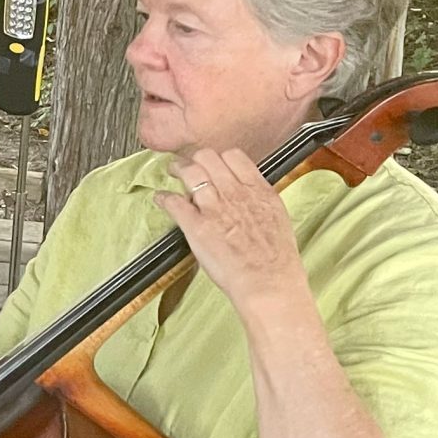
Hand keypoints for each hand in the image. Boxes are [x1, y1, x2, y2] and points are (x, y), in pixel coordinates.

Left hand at [157, 147, 308, 315]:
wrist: (268, 281)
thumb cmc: (275, 257)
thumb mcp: (276, 216)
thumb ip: (258, 198)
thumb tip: (247, 190)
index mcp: (257, 190)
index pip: (233, 155)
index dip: (219, 157)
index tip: (212, 163)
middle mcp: (235, 193)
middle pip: (207, 158)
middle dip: (195, 160)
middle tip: (188, 165)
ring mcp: (214, 208)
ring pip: (190, 173)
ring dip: (177, 170)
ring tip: (172, 172)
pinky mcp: (196, 226)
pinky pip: (173, 202)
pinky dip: (164, 198)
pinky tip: (161, 198)